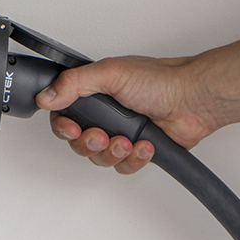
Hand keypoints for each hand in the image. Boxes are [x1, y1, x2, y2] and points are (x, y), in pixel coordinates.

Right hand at [36, 55, 220, 173]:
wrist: (193, 99)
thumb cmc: (160, 80)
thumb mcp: (109, 73)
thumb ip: (73, 84)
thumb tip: (45, 96)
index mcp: (93, 92)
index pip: (63, 115)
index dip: (64, 128)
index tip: (73, 129)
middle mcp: (105, 114)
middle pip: (78, 142)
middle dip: (89, 144)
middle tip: (102, 137)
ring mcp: (121, 133)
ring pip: (100, 158)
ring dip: (113, 153)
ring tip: (127, 141)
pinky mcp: (138, 150)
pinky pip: (124, 166)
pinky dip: (134, 159)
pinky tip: (144, 145)